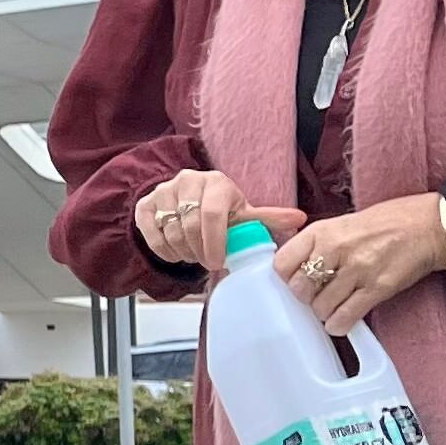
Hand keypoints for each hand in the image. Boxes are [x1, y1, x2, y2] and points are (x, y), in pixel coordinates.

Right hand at [131, 167, 304, 274]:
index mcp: (215, 182)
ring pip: (170, 231)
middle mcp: (187, 180)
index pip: (212, 213)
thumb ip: (268, 218)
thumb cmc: (221, 210)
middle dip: (199, 251)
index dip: (214, 242)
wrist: (185, 201)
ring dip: (183, 252)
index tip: (217, 263)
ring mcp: (163, 190)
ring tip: (194, 255)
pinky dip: (163, 249)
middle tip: (207, 262)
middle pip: (189, 225)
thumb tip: (300, 219)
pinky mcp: (145, 204)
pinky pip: (150, 232)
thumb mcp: (243, 214)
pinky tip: (176, 253)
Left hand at [268, 196, 445, 334]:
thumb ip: (315, 244)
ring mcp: (357, 269)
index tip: (295, 281)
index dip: (286, 277)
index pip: (282, 263)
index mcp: (322, 231)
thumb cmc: (384, 224)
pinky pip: (347, 316)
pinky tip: (342, 320)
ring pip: (321, 307)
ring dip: (325, 312)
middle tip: (317, 296)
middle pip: (300, 289)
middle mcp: (336, 248)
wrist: (427, 226)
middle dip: (306, 298)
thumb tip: (292, 269)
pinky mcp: (378, 288)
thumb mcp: (340, 224)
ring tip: (333, 306)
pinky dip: (340, 324)